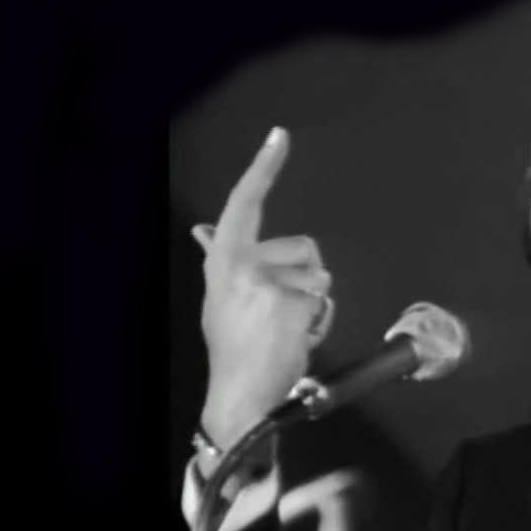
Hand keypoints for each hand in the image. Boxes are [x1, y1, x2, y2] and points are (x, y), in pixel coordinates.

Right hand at [191, 127, 334, 450]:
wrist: (239, 393)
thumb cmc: (234, 345)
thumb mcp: (220, 296)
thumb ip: (220, 259)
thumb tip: (205, 229)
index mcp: (224, 260)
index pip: (244, 204)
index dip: (263, 169)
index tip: (280, 137)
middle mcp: (241, 266)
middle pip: (306, 248)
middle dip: (307, 278)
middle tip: (278, 314)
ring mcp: (266, 284)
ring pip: (321, 278)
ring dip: (314, 304)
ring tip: (286, 328)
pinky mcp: (290, 303)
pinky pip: (325, 302)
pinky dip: (319, 321)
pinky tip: (295, 338)